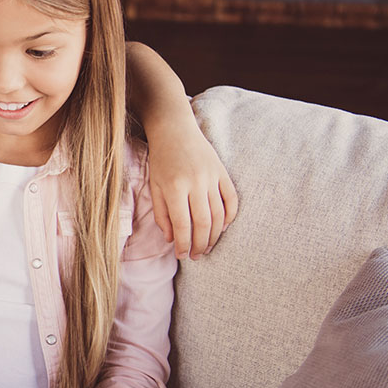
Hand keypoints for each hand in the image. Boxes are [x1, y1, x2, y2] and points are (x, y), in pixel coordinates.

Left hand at [146, 118, 237, 259]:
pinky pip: (232, 200)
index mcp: (175, 187)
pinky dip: (230, 217)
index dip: (183, 244)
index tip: (182, 255)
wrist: (175, 131)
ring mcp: (212, 177)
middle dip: (200, 245)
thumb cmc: (161, 160)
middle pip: (204, 224)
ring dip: (215, 236)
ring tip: (207, 247)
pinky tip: (222, 229)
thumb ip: (162, 214)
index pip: (182, 225)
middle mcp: (196, 183)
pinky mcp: (223, 173)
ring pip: (219, 215)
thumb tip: (172, 239)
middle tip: (197, 256)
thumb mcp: (154, 187)